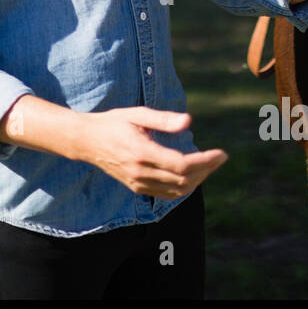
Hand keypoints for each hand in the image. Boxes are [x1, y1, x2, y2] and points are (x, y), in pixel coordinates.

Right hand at [75, 108, 226, 198]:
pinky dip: (184, 187)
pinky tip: (192, 175)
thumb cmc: (113, 123)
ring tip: (210, 165)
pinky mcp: (136, 188)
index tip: (221, 153)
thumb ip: (163, 119)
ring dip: (198, 180)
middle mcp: (140, 172)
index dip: (206, 161)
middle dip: (207, 170)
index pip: (182, 164)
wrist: (86, 141)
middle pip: (184, 179)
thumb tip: (189, 121)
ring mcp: (138, 183)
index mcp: (141, 152)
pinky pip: (167, 194)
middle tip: (220, 157)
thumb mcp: (137, 114)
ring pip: (177, 191)